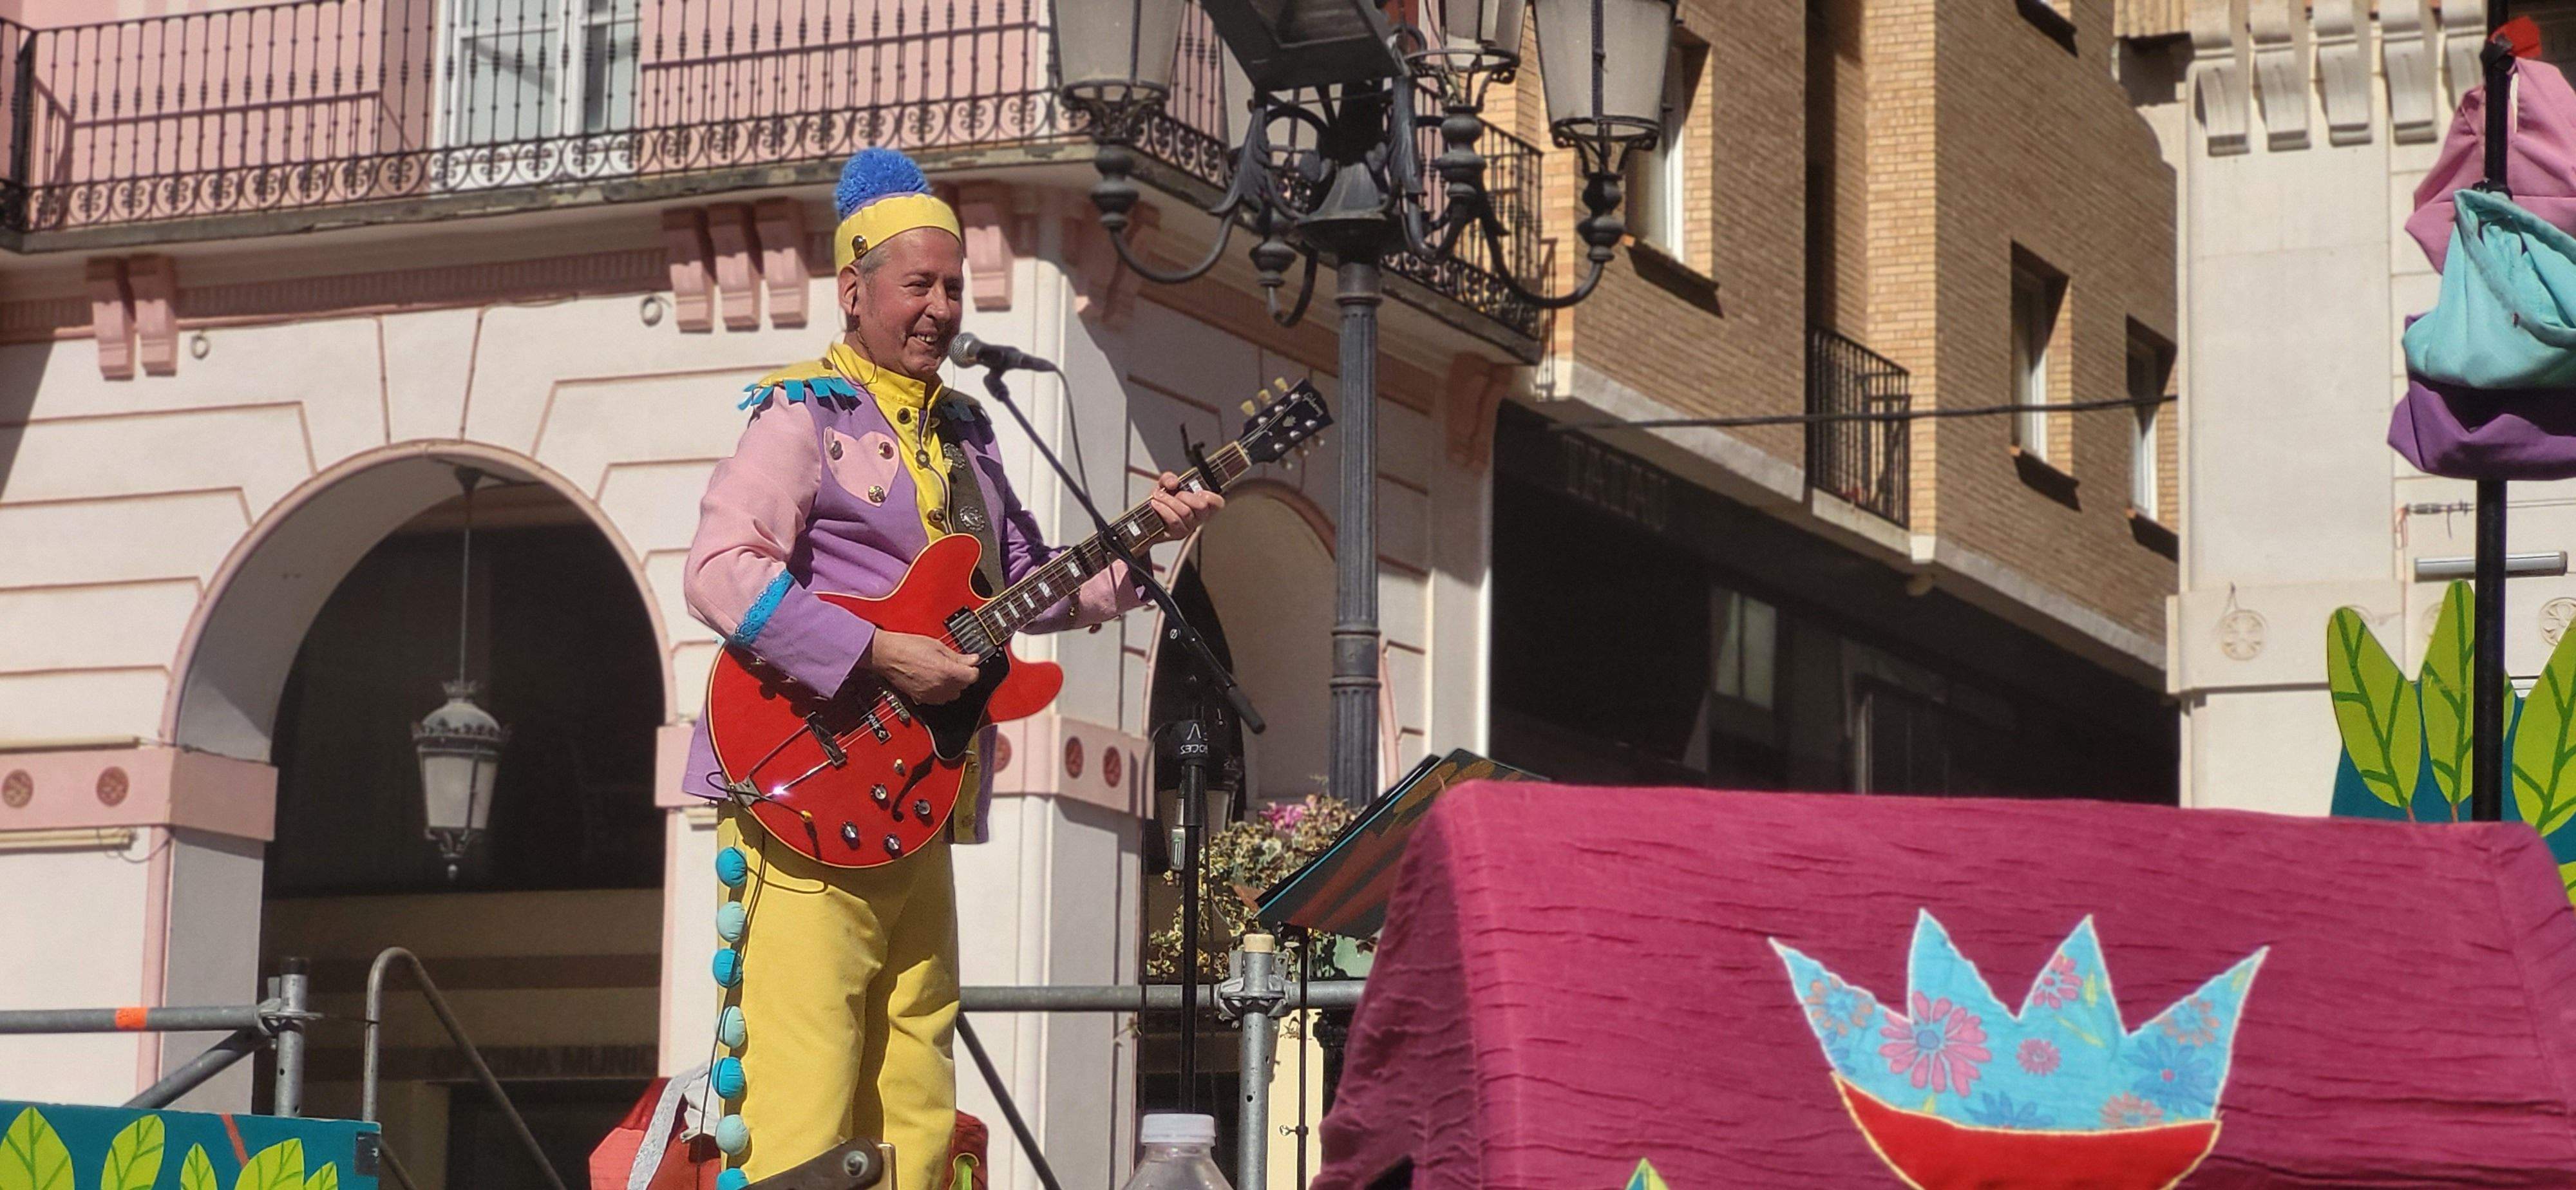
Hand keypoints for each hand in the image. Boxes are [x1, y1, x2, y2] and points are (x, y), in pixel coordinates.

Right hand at [861, 630, 980, 704]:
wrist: (887, 655)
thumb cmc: (907, 647)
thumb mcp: (937, 646)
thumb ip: (957, 656)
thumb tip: (972, 659)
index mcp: (947, 672)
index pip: (973, 676)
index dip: (972, 669)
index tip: (969, 664)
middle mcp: (940, 686)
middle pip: (963, 687)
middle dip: (962, 676)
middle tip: (955, 665)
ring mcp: (930, 694)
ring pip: (952, 695)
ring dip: (952, 686)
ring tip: (943, 672)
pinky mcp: (921, 698)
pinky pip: (939, 699)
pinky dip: (940, 692)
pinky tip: (934, 680)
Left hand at [1146, 471, 1223, 536]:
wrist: (1146, 516)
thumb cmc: (1161, 501)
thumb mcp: (1164, 485)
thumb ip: (1169, 478)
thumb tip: (1174, 482)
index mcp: (1202, 504)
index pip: (1218, 503)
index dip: (1211, 497)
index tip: (1198, 491)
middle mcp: (1198, 517)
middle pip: (1201, 506)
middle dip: (1185, 495)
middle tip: (1175, 494)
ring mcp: (1189, 527)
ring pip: (1185, 512)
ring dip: (1169, 500)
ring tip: (1158, 496)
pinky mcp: (1178, 534)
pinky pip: (1174, 520)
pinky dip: (1163, 509)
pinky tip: (1156, 504)